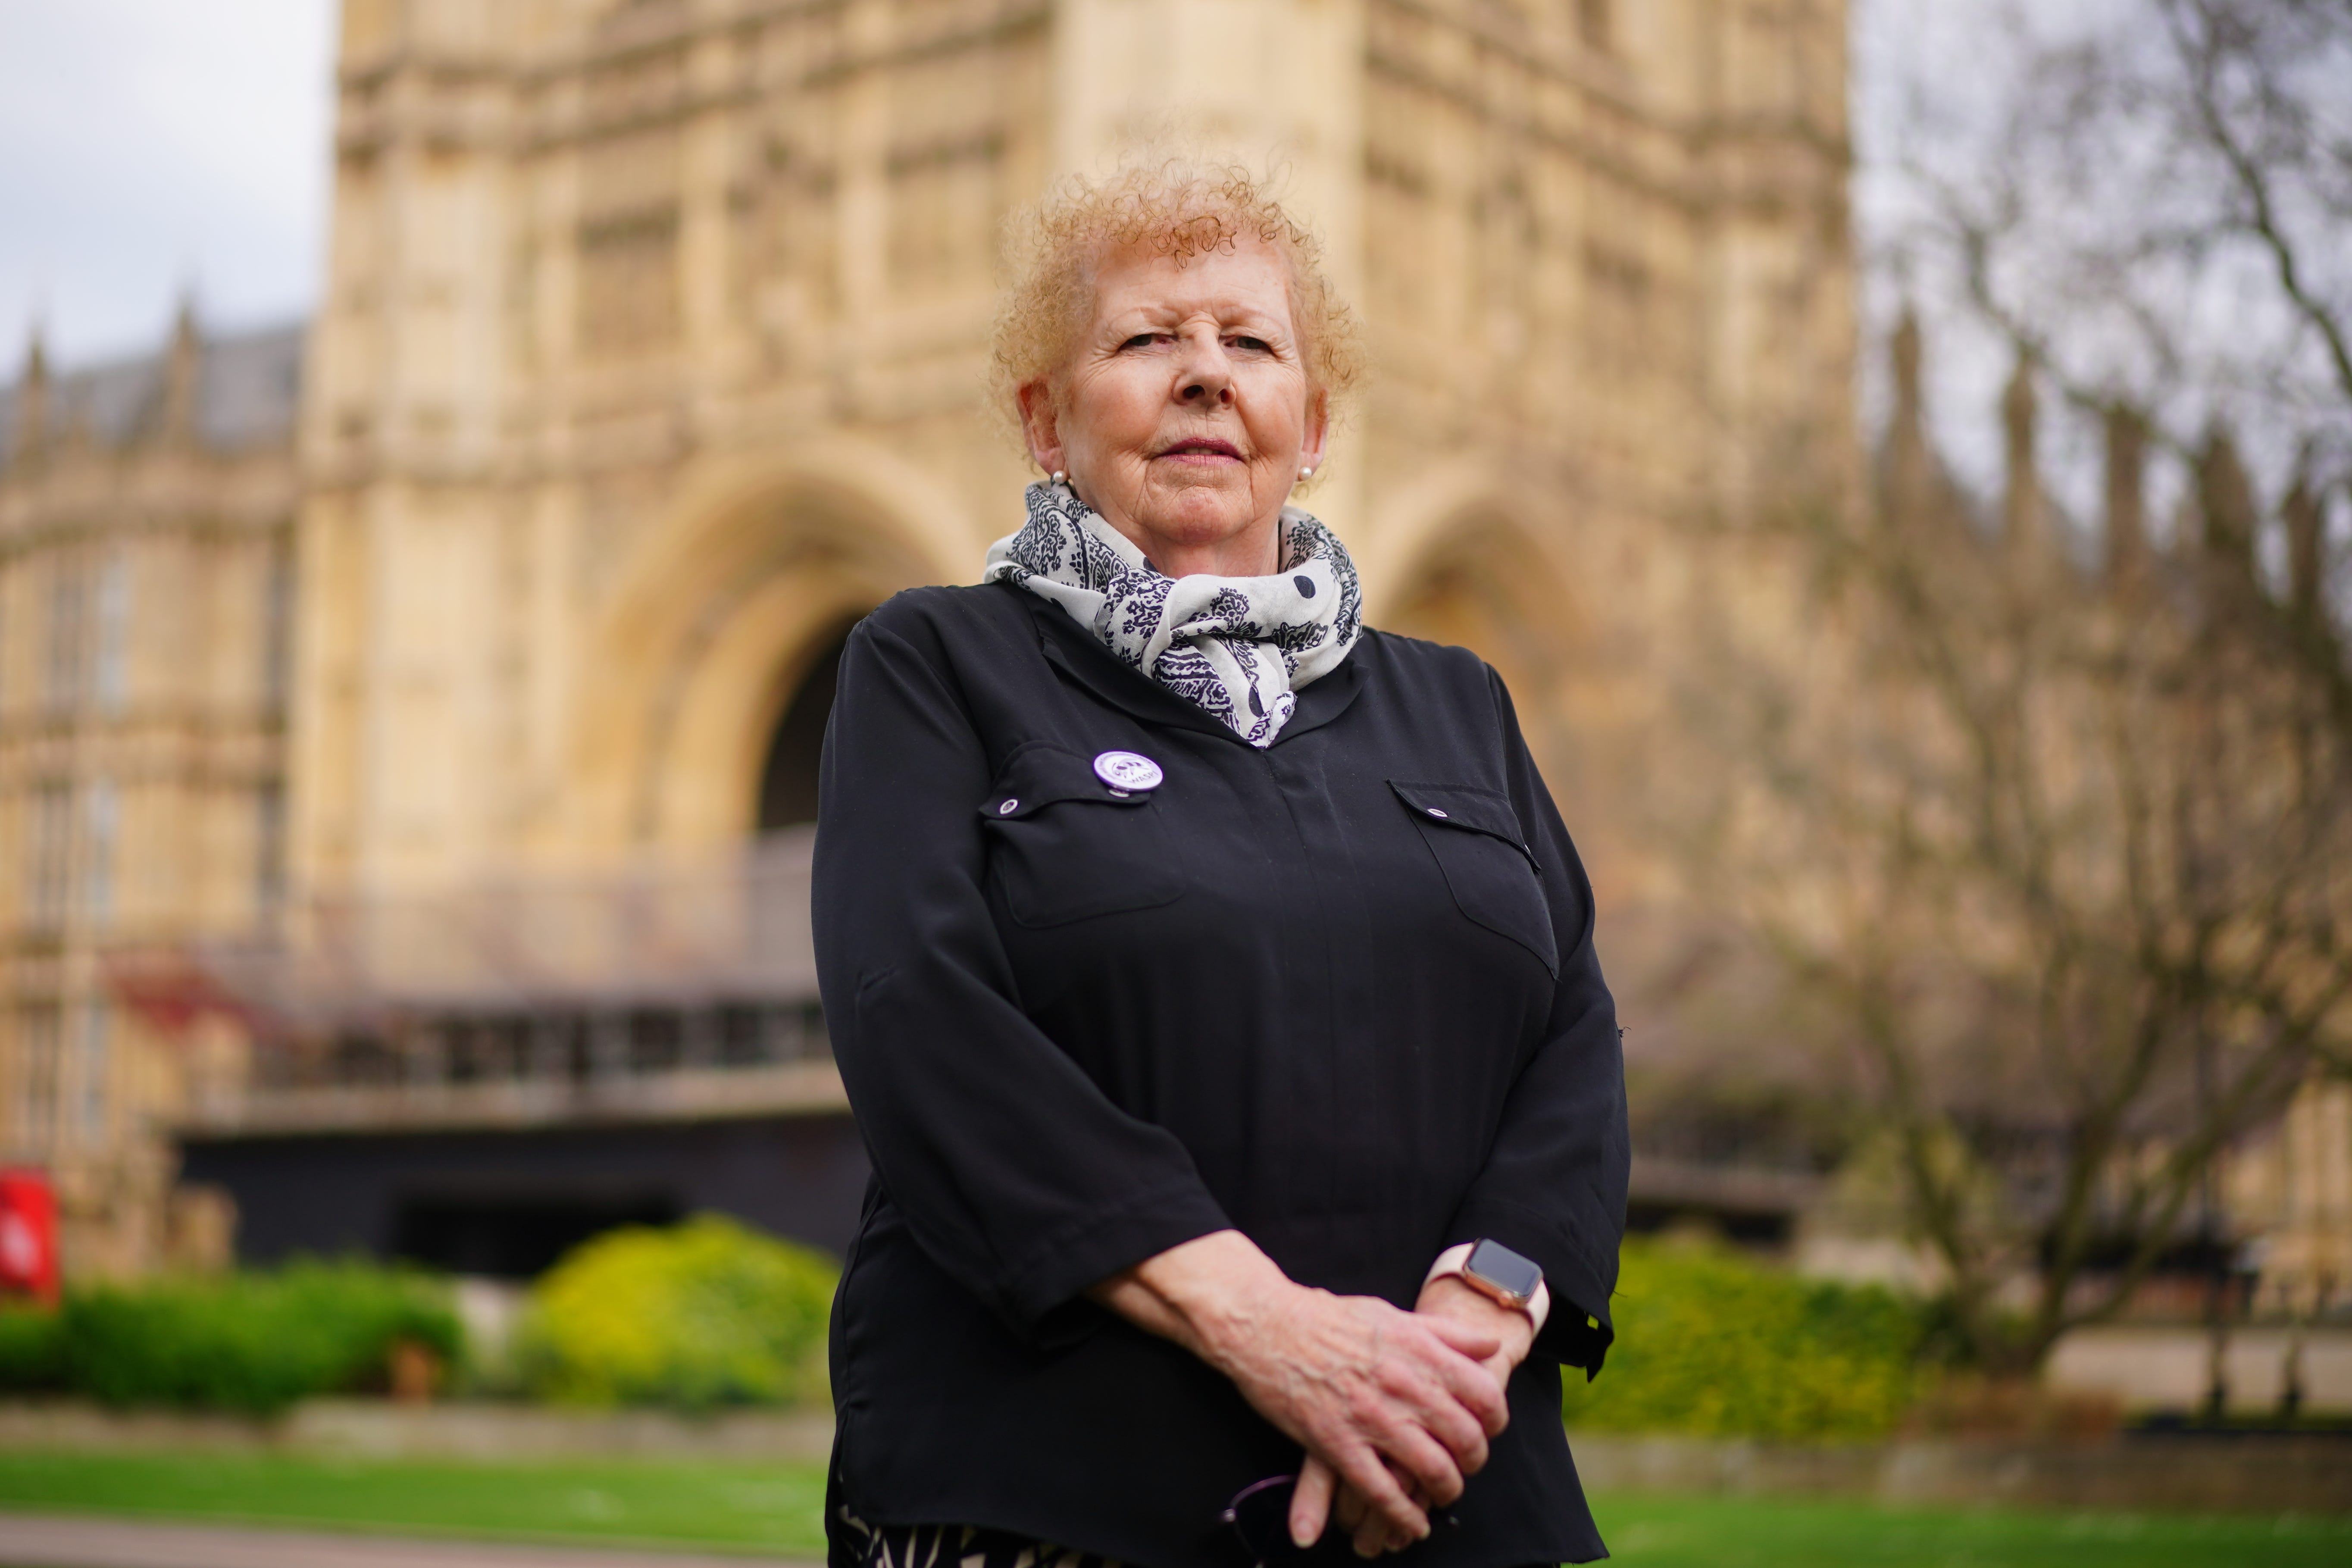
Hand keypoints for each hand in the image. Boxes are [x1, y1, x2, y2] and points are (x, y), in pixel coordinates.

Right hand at [1294, 1275, 1539, 1555]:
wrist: (1266, 1325)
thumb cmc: (1328, 1317)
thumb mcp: (1392, 1313)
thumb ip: (1444, 1332)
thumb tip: (1489, 1344)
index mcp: (1420, 1350)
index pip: (1484, 1395)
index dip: (1496, 1420)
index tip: (1488, 1429)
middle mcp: (1403, 1385)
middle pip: (1466, 1438)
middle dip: (1474, 1460)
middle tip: (1465, 1465)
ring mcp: (1371, 1417)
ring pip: (1433, 1470)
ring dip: (1445, 1490)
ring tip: (1442, 1492)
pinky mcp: (1337, 1444)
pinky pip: (1382, 1492)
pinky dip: (1404, 1515)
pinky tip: (1413, 1523)